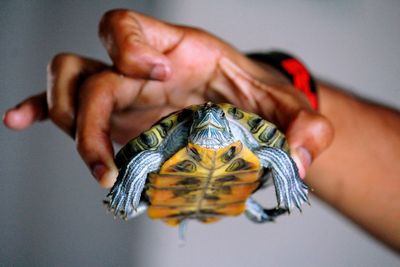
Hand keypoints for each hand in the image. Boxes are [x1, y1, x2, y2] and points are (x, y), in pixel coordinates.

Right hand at [3, 9, 332, 186]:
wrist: (244, 110)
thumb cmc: (257, 99)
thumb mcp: (287, 109)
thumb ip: (305, 128)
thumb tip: (299, 161)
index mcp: (177, 50)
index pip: (127, 26)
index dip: (124, 45)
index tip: (150, 76)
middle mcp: (140, 67)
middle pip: (86, 70)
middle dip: (89, 115)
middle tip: (111, 162)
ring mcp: (124, 93)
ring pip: (69, 86)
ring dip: (69, 125)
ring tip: (98, 167)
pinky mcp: (118, 117)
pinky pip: (64, 106)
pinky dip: (40, 111)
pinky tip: (19, 121)